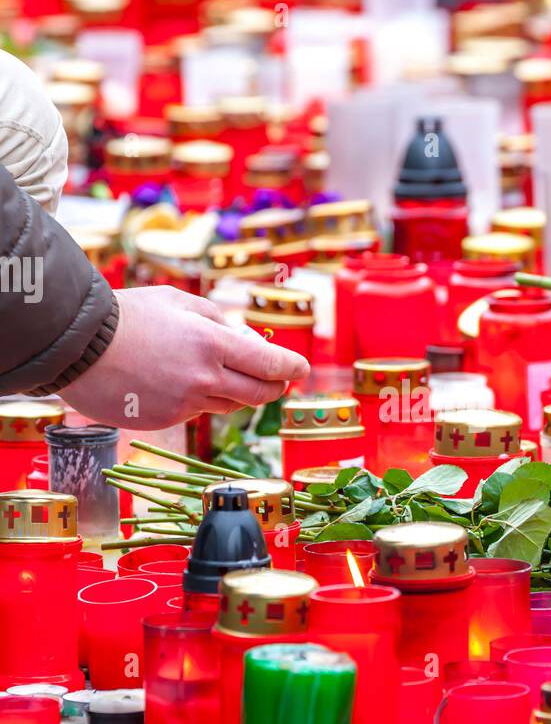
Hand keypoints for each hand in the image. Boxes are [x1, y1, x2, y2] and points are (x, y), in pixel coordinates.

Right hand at [62, 286, 308, 427]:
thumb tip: (248, 341)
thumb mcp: (180, 302)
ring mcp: (184, 404)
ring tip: (215, 371)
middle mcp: (203, 379)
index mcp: (212, 344)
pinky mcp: (165, 421)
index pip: (270, 365)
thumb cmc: (128, 315)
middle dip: (273, 386)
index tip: (302, 368)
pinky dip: (196, 399)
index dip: (292, 368)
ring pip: (228, 405)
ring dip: (233, 391)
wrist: (76, 345)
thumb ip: (220, 322)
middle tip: (277, 380)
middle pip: (258, 394)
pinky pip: (195, 413)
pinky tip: (174, 381)